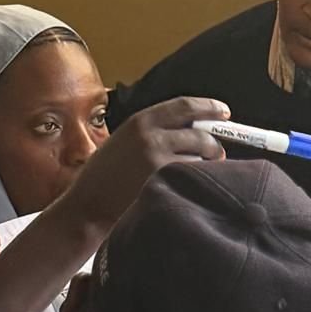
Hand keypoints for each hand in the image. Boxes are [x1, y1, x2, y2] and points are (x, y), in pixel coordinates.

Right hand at [61, 96, 229, 233]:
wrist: (86, 205)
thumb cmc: (104, 175)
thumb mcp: (124, 140)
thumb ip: (153, 131)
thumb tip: (194, 128)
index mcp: (140, 121)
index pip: (185, 106)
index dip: (209, 107)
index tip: (224, 111)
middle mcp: (150, 137)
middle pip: (200, 135)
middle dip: (214, 146)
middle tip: (218, 154)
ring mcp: (157, 161)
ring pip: (200, 160)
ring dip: (205, 168)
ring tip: (195, 176)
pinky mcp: (162, 183)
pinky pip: (191, 179)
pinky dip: (195, 183)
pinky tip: (187, 188)